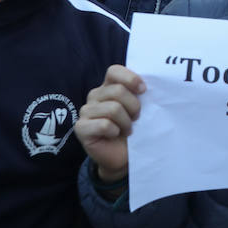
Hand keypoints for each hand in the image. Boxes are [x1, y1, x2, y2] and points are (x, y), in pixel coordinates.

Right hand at [76, 64, 145, 182]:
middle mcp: (94, 96)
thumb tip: (147, 85)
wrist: (123, 155)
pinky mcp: (80, 128)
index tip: (144, 90)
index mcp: (108, 86)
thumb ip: (139, 93)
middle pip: (118, 91)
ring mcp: (85, 111)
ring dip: (126, 122)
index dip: (130, 78)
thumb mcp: (139, 108)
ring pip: (113, 108)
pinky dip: (115, 131)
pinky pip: (104, 125)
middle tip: (136, 118)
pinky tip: (115, 135)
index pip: (114, 71)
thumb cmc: (133, 128)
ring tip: (127, 129)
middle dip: (134, 106)